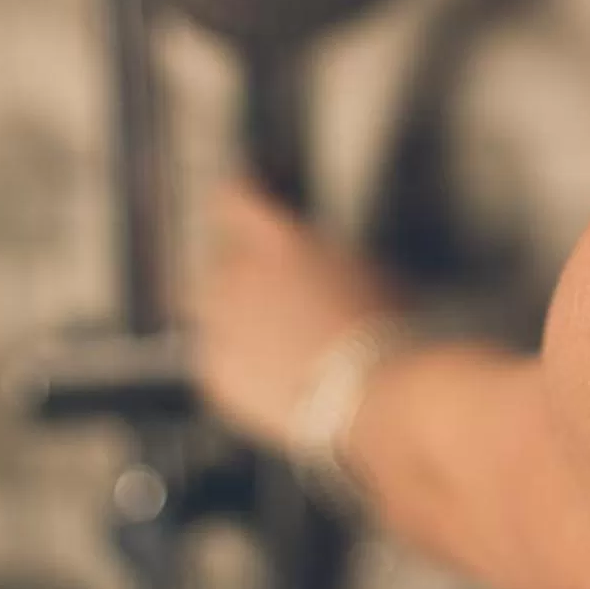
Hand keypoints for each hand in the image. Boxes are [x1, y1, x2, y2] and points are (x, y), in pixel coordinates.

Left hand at [191, 177, 405, 447]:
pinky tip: (265, 368)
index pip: (234, 198)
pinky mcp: (216, 373)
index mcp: (278, 240)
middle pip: (220, 256)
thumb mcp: (362, 268)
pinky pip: (210, 354)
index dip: (236, 196)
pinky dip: (231, 356)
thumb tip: (312, 261)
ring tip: (266, 333)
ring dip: (231, 311)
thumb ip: (318, 256)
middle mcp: (241, 277)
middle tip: (273, 288)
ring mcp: (222, 326)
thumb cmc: (382, 329)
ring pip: (207, 306)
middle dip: (240, 266)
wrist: (373, 392)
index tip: (237, 197)